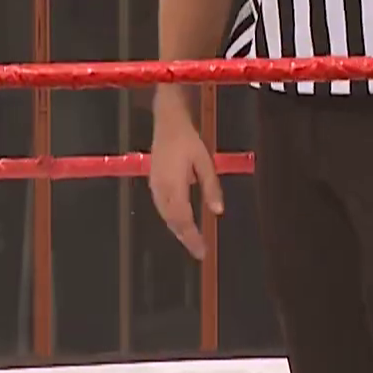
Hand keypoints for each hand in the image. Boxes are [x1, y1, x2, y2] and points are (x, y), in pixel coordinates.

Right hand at [147, 89, 222, 258]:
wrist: (167, 121)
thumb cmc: (188, 139)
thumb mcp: (205, 161)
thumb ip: (211, 187)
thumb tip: (218, 211)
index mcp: (174, 185)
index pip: (183, 219)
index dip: (192, 237)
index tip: (202, 251)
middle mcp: (161, 190)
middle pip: (172, 221)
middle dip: (185, 237)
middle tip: (198, 251)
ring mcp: (155, 186)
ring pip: (165, 216)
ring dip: (177, 230)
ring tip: (191, 241)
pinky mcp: (153, 182)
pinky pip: (162, 208)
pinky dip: (171, 219)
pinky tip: (179, 222)